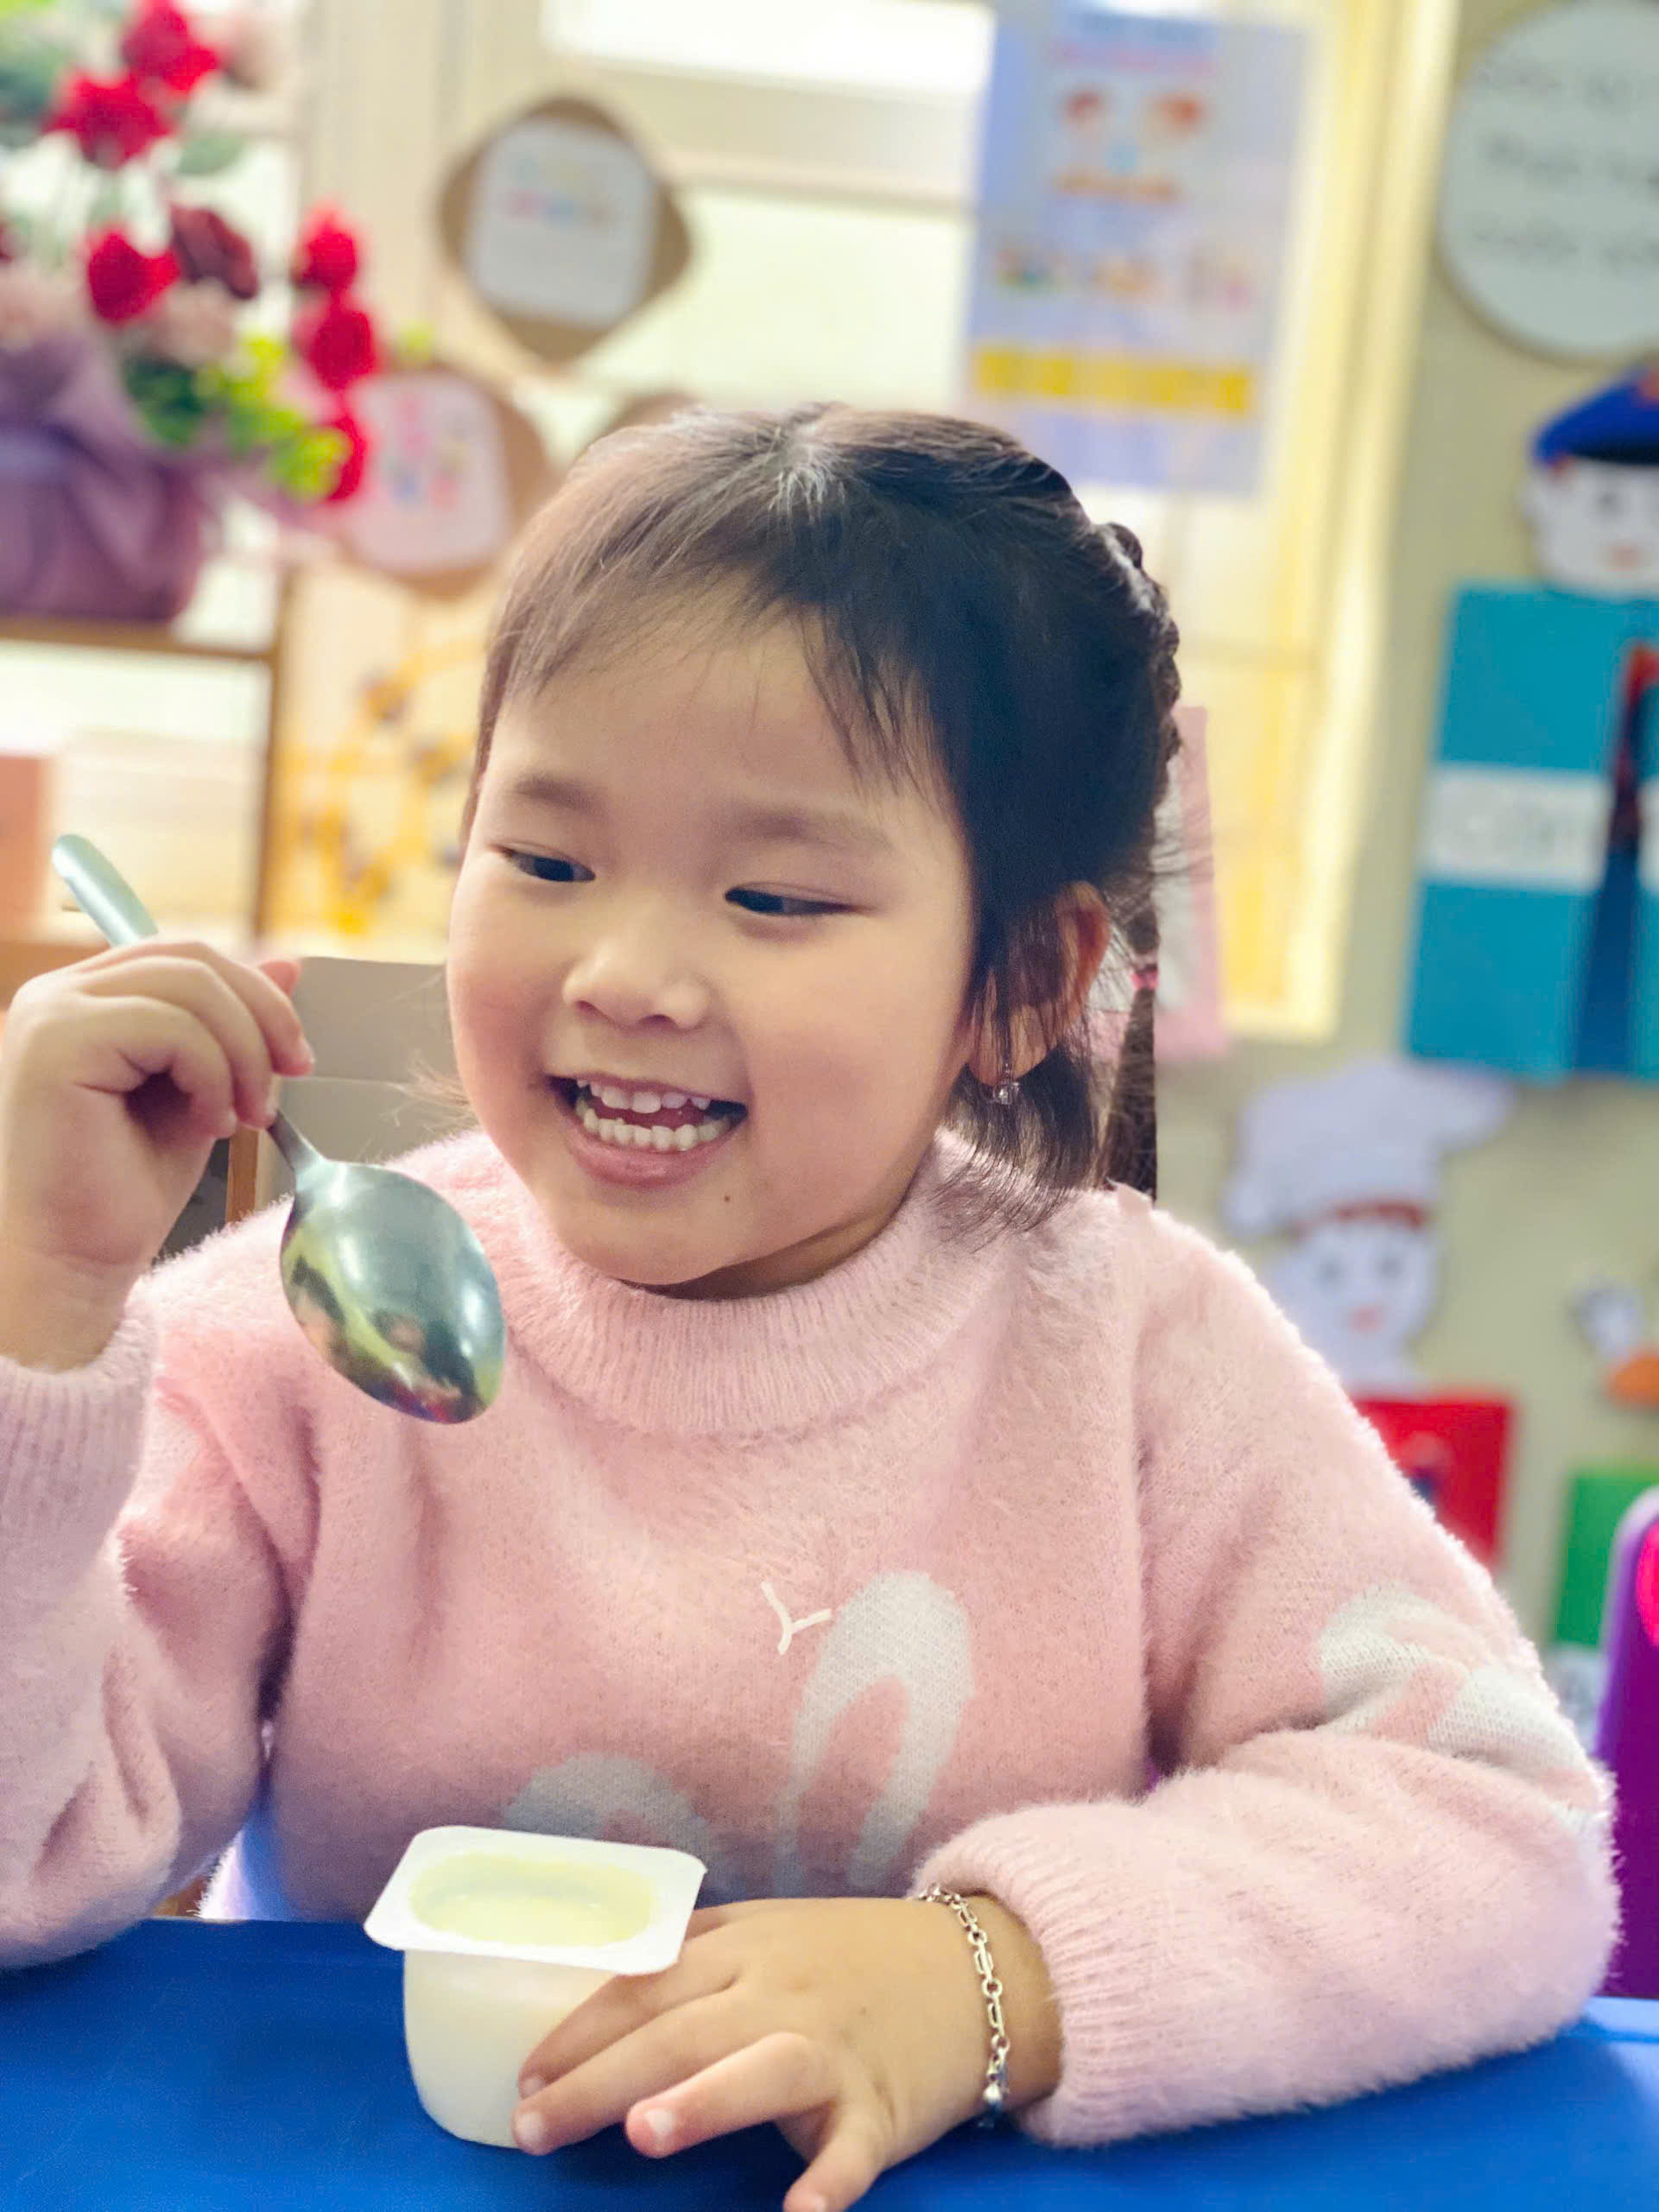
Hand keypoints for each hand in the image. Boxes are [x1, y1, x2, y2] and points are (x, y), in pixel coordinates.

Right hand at [0, 941, 311, 1366]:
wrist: (71, 1264)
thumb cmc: (125, 1190)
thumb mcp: (200, 1089)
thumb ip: (231, 1027)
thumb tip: (287, 965)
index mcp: (85, 998)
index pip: (186, 956)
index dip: (255, 993)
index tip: (296, 1057)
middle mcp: (57, 993)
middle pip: (194, 959)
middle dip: (263, 1016)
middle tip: (291, 1078)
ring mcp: (51, 1013)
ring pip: (192, 987)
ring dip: (244, 1053)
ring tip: (245, 1117)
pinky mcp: (57, 1042)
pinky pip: (172, 1026)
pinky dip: (213, 1075)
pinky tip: (208, 1124)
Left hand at [512, 1894, 1059, 2211]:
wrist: (976, 1971)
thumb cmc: (849, 1958)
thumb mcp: (769, 1931)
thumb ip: (694, 1955)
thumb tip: (597, 1994)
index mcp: (744, 1948)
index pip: (645, 1985)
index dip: (579, 2029)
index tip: (522, 2077)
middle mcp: (781, 1992)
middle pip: (682, 2032)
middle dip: (602, 2079)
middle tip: (535, 2126)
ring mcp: (834, 2050)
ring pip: (764, 2069)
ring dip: (706, 2102)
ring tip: (646, 2132)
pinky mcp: (884, 2108)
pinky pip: (853, 2152)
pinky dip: (828, 2184)